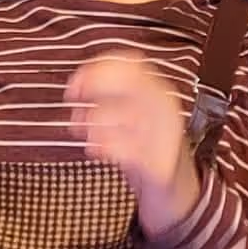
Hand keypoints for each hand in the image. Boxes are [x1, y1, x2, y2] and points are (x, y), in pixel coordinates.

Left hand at [65, 55, 200, 239]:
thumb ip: (111, 95)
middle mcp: (165, 109)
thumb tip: (78, 85)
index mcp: (159, 91)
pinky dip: (107, 147)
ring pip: (127, 115)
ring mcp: (165, 136)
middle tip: (73, 98)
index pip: (132, 64)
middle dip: (96, 87)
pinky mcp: (160, 164)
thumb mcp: (132, 112)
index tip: (76, 82)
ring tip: (83, 129)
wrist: (174, 185)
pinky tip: (95, 149)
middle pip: (131, 83)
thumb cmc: (144, 144)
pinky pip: (130, 151)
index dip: (99, 68)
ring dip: (96, 120)